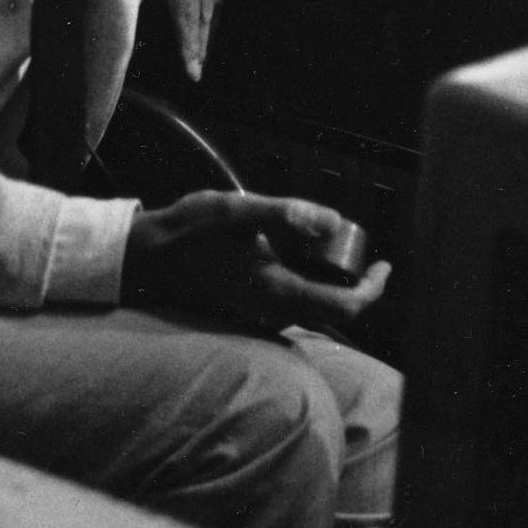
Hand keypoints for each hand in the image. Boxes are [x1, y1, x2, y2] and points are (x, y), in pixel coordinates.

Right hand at [121, 191, 389, 336]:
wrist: (144, 260)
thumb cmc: (188, 233)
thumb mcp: (236, 210)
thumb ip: (286, 214)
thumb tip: (334, 221)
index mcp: (276, 292)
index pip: (345, 307)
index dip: (372, 288)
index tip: (384, 265)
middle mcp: (271, 314)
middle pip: (332, 310)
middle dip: (352, 281)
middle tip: (354, 248)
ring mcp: (258, 317)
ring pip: (311, 307)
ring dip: (326, 280)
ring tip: (323, 244)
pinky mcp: (247, 312)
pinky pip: (290, 304)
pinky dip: (303, 282)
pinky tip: (288, 253)